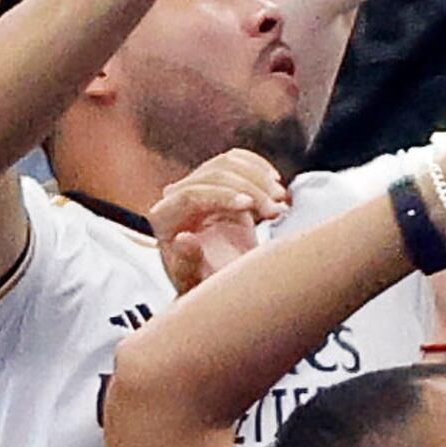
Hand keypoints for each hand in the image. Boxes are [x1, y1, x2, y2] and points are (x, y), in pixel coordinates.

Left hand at [151, 148, 291, 293]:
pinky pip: (238, 161)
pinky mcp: (220, 183)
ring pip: (229, 163)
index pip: (191, 194)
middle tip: (276, 209)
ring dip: (259, 177)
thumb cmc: (206, 285)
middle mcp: (177, 196)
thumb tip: (184, 238)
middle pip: (214, 174)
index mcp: (164, 218)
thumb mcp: (197, 284)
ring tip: (281, 199)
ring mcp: (199, 186)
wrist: (219, 280)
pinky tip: (275, 184)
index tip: (249, 205)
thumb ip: (188, 264)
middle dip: (250, 188)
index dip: (222, 196)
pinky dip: (259, 169)